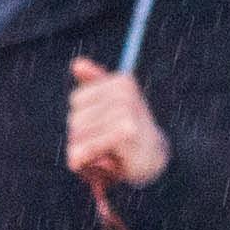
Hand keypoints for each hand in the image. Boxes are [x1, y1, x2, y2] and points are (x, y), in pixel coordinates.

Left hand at [62, 57, 168, 190]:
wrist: (155, 163)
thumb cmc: (130, 135)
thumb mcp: (112, 107)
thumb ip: (94, 83)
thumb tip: (77, 64)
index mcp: (123, 82)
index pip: (77, 100)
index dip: (86, 118)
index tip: (108, 126)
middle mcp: (126, 94)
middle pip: (75, 118)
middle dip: (84, 138)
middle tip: (108, 145)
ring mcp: (126, 113)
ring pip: (76, 137)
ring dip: (85, 153)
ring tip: (109, 155)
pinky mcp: (124, 135)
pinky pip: (80, 152)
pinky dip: (85, 164)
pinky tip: (106, 165)